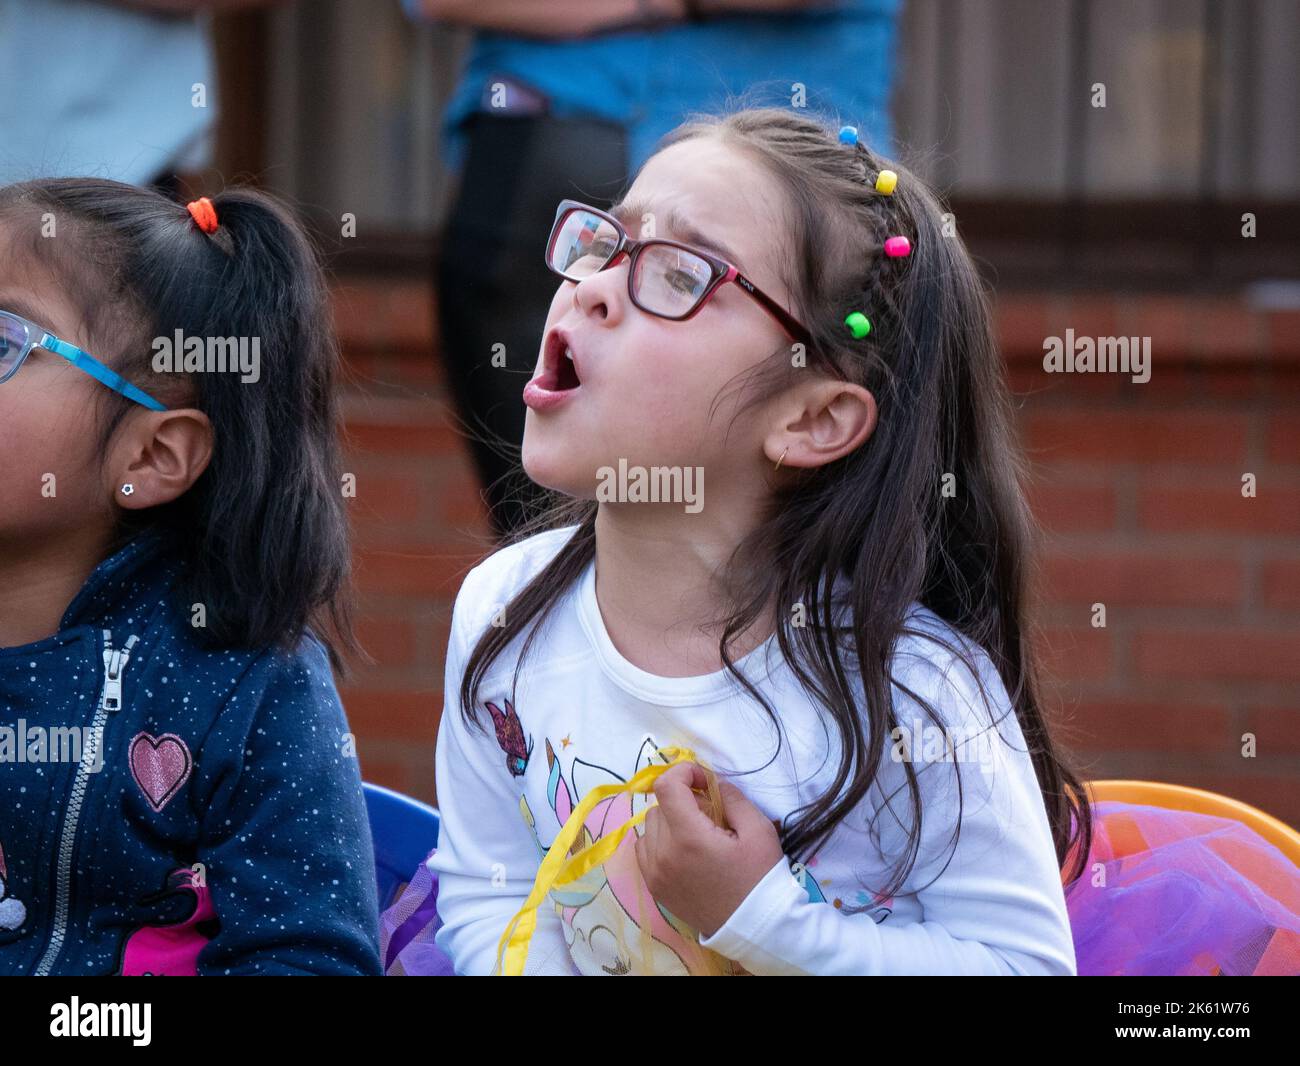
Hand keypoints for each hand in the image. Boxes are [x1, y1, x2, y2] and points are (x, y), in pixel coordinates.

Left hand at [634, 761, 784, 938]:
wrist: (753, 926)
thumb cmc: (759, 877)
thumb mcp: (758, 829)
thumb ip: (732, 797)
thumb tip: (711, 781)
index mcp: (689, 837)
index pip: (666, 787)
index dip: (684, 773)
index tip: (703, 781)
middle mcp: (664, 854)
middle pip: (660, 805)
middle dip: (683, 801)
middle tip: (710, 814)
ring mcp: (654, 873)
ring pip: (650, 825)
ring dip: (670, 821)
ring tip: (697, 835)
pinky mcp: (653, 887)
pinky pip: (644, 848)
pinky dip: (659, 841)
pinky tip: (683, 851)